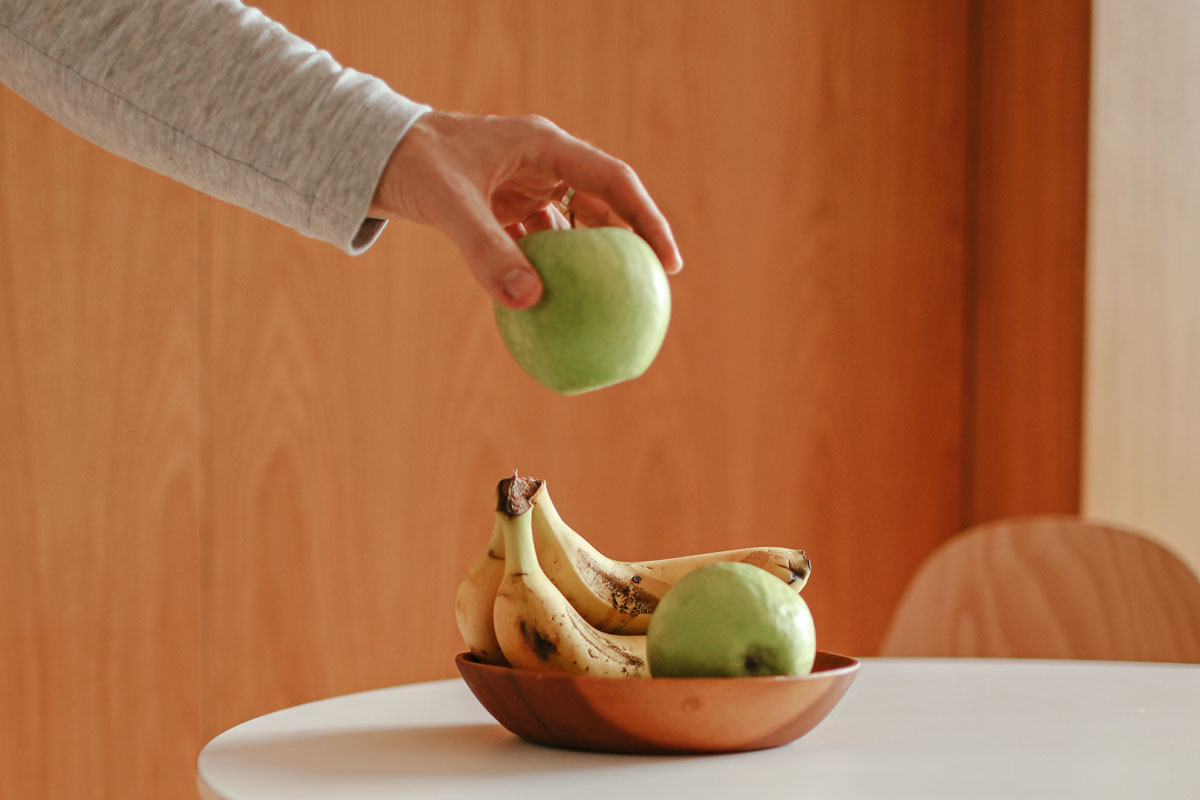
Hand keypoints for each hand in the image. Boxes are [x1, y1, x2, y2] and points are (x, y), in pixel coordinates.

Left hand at [369, 111, 682, 308]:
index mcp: (545, 146)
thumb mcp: (448, 205)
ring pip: (575, 224)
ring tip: (612, 302)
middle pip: (604, 204)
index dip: (648, 220)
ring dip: (592, 260)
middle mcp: (543, 162)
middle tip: (652, 290)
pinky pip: (542, 241)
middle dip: (630, 243)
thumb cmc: (410, 164)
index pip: (615, 182)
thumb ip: (486, 250)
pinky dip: (552, 270)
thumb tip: (529, 301)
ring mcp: (525, 184)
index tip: (667, 263)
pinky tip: (556, 306)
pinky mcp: (505, 206)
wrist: (371, 153)